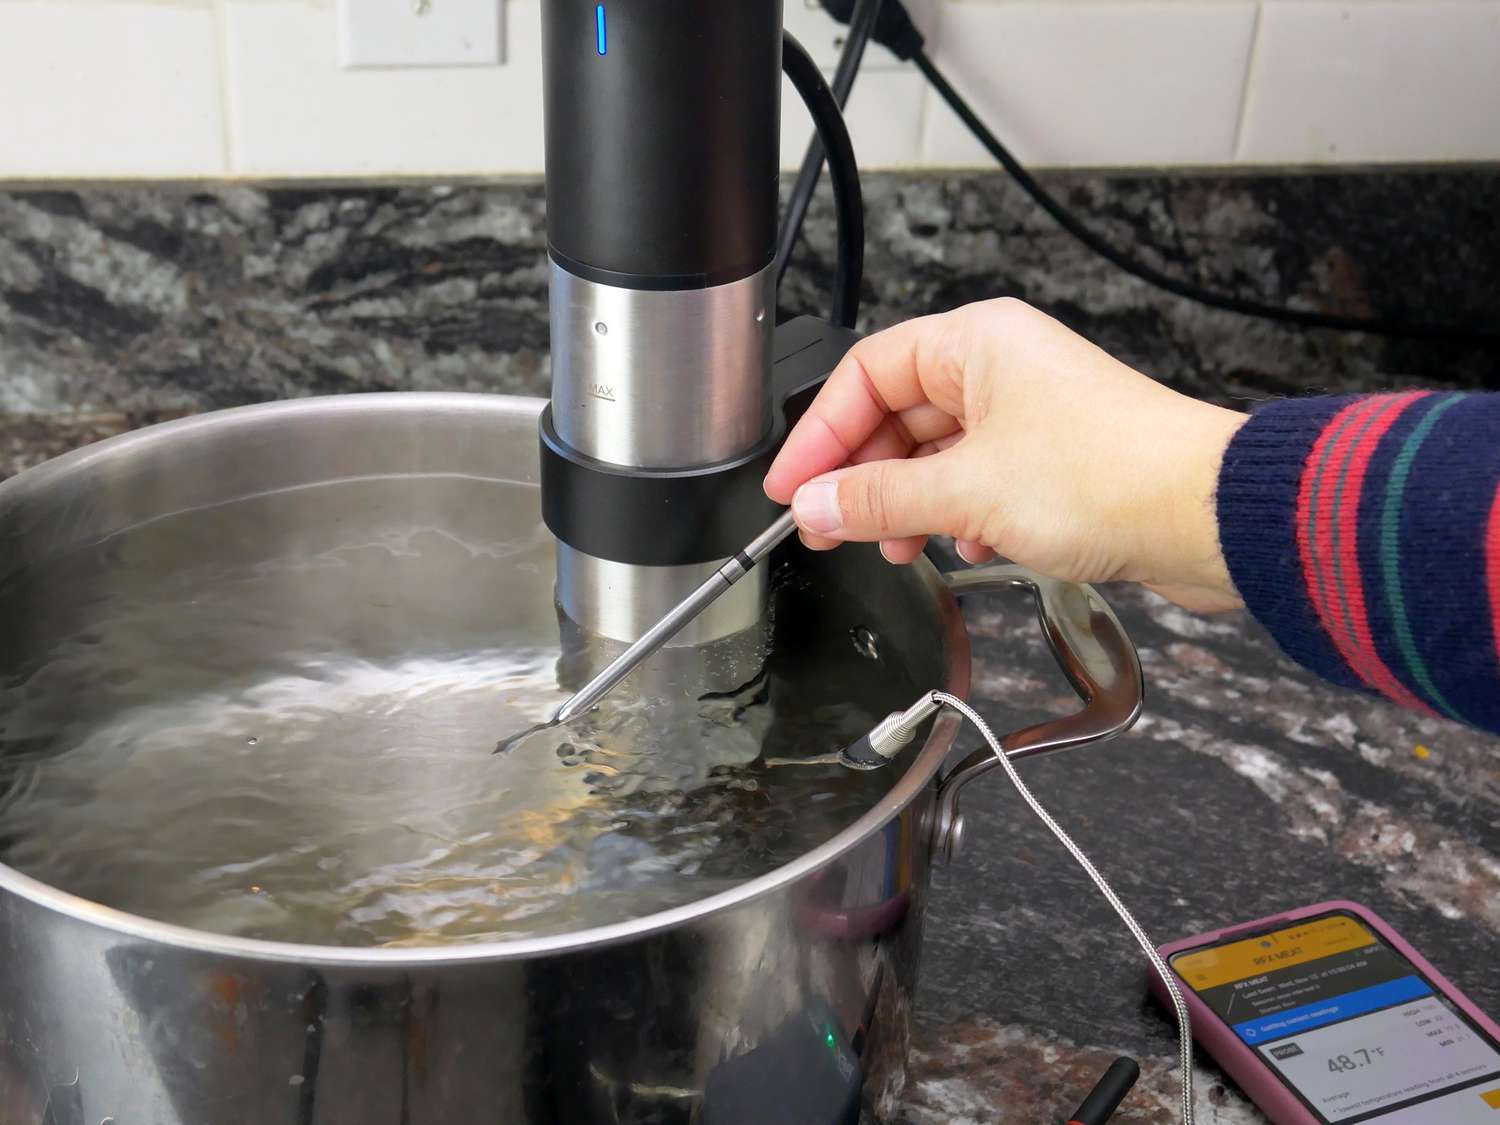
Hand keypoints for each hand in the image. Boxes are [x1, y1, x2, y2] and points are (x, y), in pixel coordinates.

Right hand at [763, 298, 1247, 611]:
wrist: (1209, 515)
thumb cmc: (1112, 474)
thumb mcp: (966, 492)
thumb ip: (878, 500)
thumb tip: (817, 506)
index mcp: (976, 344)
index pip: (866, 375)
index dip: (820, 433)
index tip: (792, 487)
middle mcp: (1002, 369)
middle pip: (898, 416)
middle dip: (862, 476)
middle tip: (826, 526)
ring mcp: (1030, 416)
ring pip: (939, 456)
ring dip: (909, 504)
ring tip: (893, 546)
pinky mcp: (1055, 462)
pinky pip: (980, 482)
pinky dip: (960, 516)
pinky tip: (969, 547)